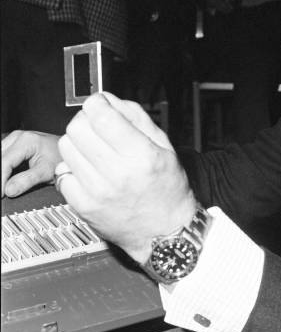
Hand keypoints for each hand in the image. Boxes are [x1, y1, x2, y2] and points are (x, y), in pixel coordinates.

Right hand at [2, 130, 60, 196]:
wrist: (69, 151)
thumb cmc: (61, 158)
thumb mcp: (47, 171)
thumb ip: (27, 180)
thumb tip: (9, 190)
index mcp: (26, 140)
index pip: (4, 162)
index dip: (0, 180)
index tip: (1, 194)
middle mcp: (18, 137)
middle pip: (0, 158)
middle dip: (0, 176)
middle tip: (2, 192)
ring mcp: (14, 139)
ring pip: (0, 157)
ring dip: (1, 171)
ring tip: (4, 186)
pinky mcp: (13, 145)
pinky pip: (3, 157)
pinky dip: (3, 169)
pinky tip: (6, 178)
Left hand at [56, 92, 196, 263]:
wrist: (164, 231)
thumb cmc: (167, 188)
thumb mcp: (164, 146)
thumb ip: (136, 117)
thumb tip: (108, 100)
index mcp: (141, 155)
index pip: (101, 116)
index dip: (97, 103)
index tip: (100, 104)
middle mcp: (118, 174)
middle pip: (78, 128)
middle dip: (86, 120)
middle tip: (97, 126)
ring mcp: (97, 192)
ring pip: (66, 147)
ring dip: (78, 142)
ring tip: (95, 150)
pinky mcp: (83, 206)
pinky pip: (62, 173)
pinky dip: (73, 168)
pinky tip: (90, 171)